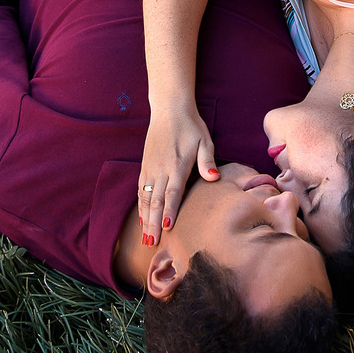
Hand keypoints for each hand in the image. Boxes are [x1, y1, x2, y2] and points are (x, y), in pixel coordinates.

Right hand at [137, 102, 219, 245]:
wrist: (169, 109)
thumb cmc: (191, 126)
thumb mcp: (205, 140)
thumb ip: (206, 160)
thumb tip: (213, 177)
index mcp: (177, 164)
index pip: (172, 192)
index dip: (170, 210)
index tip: (168, 227)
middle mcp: (161, 168)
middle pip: (156, 200)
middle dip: (154, 223)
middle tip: (152, 243)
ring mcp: (150, 168)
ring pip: (146, 197)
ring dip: (145, 218)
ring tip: (145, 237)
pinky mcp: (145, 166)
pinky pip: (140, 189)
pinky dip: (141, 206)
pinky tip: (142, 219)